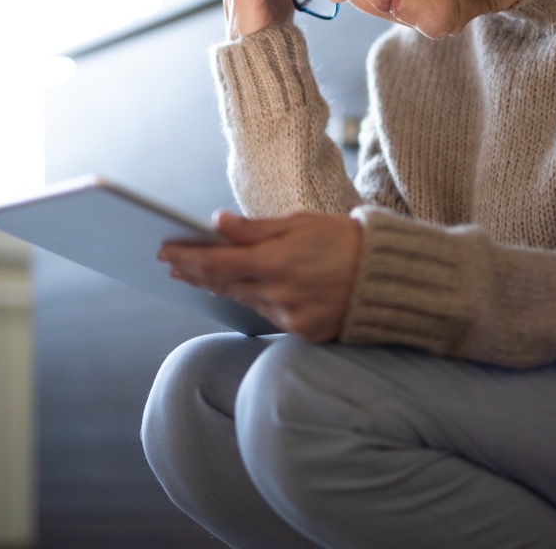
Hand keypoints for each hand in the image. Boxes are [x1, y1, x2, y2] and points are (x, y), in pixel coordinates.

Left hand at [158, 211, 360, 341]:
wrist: (391, 278)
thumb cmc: (345, 239)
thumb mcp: (301, 223)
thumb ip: (255, 228)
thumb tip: (215, 222)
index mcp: (277, 262)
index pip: (216, 263)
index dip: (186, 257)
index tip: (164, 251)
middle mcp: (280, 294)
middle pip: (223, 285)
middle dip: (194, 273)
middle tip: (170, 263)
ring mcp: (291, 318)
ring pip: (243, 301)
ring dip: (218, 287)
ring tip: (195, 275)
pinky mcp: (304, 333)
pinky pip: (268, 316)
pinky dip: (252, 300)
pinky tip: (238, 290)